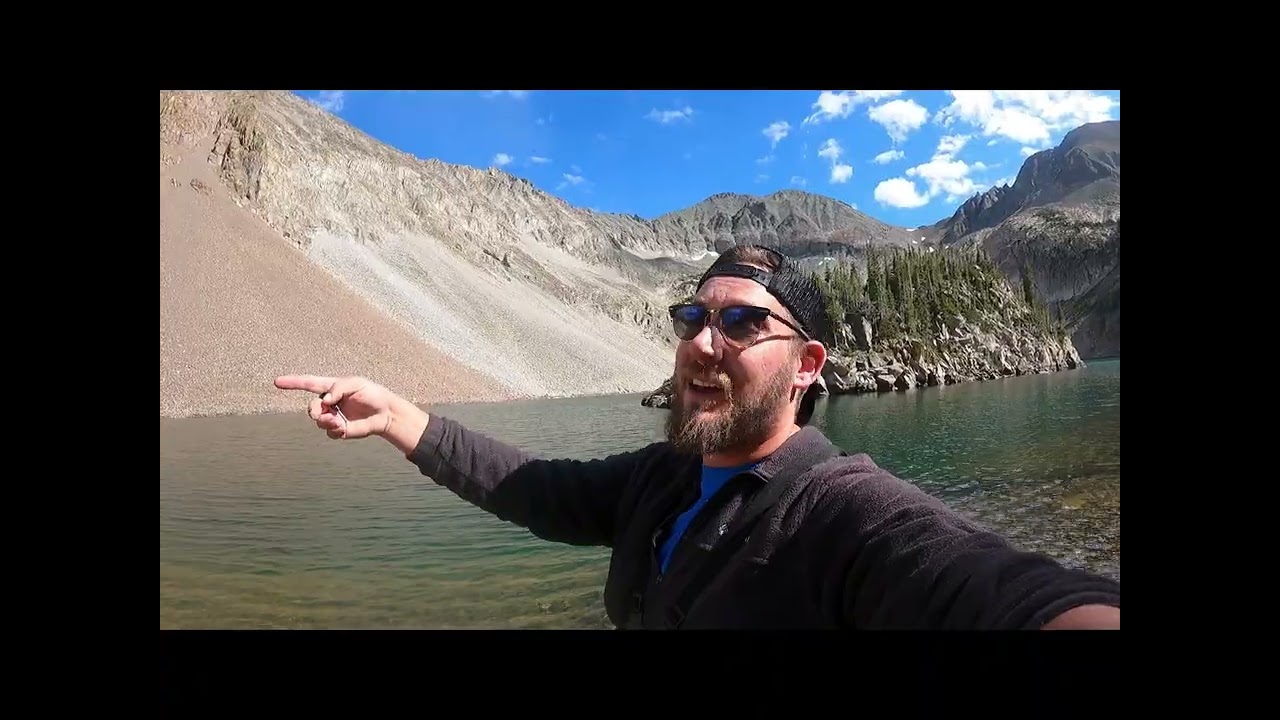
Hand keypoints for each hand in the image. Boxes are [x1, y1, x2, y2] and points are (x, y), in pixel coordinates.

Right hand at [274, 374, 395, 439]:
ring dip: (326, 422)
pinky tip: (343, 428)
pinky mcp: (339, 429)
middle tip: (327, 414)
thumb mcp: (357, 384)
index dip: (293, 383)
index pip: (309, 383)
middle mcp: (329, 402)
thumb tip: (326, 400)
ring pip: (318, 421)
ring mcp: (333, 416)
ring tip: (339, 422)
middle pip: (311, 407)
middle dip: (315, 411)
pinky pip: (328, 432)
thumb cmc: (372, 394)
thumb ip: (339, 388)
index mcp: (331, 387)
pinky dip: (333, 431)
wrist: (385, 413)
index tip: (277, 382)